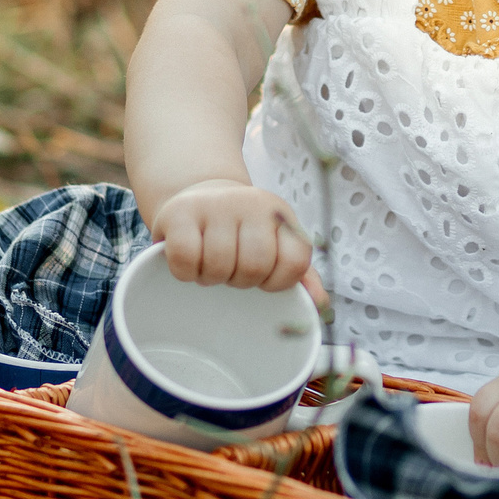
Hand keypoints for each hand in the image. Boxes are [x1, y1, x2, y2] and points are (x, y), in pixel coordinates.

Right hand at [149, 181, 320, 298]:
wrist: (200, 196)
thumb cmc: (241, 232)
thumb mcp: (274, 245)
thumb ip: (299, 274)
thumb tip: (319, 302)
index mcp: (281, 216)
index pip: (295, 261)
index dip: (277, 282)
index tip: (262, 279)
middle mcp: (253, 204)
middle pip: (255, 266)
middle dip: (241, 280)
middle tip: (231, 271)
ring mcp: (216, 205)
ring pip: (219, 265)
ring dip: (211, 278)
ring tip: (210, 265)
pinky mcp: (179, 212)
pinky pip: (185, 258)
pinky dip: (185, 272)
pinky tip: (190, 263)